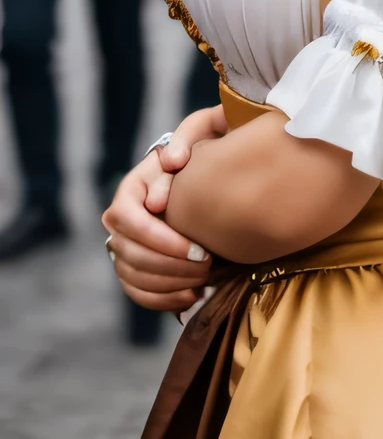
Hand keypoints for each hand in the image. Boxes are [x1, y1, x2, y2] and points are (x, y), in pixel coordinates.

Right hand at [102, 107, 226, 310]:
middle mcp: (119, 219)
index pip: (128, 218)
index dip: (159, 238)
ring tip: (204, 280)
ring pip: (133, 274)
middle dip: (169, 266)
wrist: (202, 183)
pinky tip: (193, 295)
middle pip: (129, 252)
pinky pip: (138, 292)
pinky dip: (164, 300)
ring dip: (169, 283)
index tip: (197, 248)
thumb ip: (187, 140)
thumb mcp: (198, 138)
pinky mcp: (134, 268)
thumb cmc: (202, 159)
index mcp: (131, 189)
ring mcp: (124, 246)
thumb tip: (171, 163)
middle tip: (207, 266)